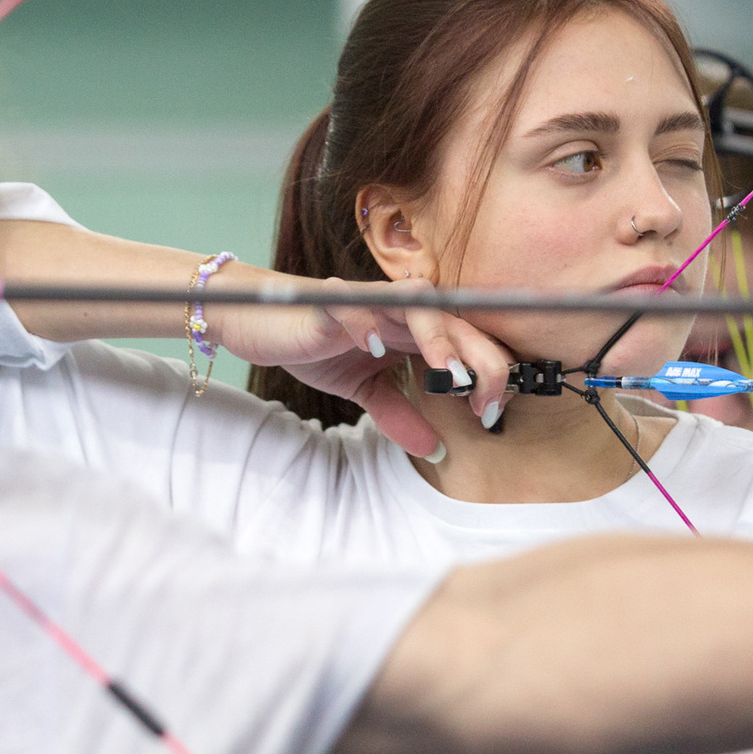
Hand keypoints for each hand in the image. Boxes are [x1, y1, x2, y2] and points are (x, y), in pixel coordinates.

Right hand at [211, 275, 512, 455]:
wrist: (259, 322)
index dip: (488, 370)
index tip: (493, 412)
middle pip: (455, 319)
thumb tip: (436, 452)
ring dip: (438, 336)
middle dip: (479, 357)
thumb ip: (399, 415)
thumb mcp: (365, 390)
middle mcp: (397, 309)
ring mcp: (365, 301)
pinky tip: (373, 349)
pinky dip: (364, 323)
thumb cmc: (318, 346)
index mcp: (412, 328)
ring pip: (416, 302)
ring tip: (450, 374)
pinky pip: (351, 304)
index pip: (466, 340)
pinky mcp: (327, 301)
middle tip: (487, 400)